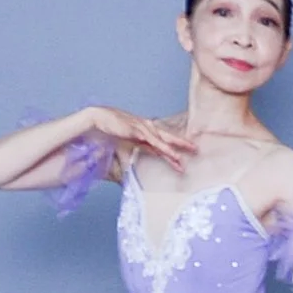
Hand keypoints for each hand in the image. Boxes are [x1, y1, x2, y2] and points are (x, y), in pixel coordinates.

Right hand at [81, 106, 195, 169]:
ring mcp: (142, 127)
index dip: (173, 149)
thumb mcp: (123, 145)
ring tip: (185, 156)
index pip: (161, 142)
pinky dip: (162, 146)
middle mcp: (146, 128)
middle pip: (167, 137)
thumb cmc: (108, 130)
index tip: (184, 156)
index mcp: (143, 132)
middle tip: (196, 150)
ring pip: (162, 140)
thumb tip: (133, 174)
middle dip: (182, 144)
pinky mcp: (136, 129)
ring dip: (173, 150)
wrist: (96, 118)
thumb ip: (130, 157)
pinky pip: (152, 140)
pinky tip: (170, 152)